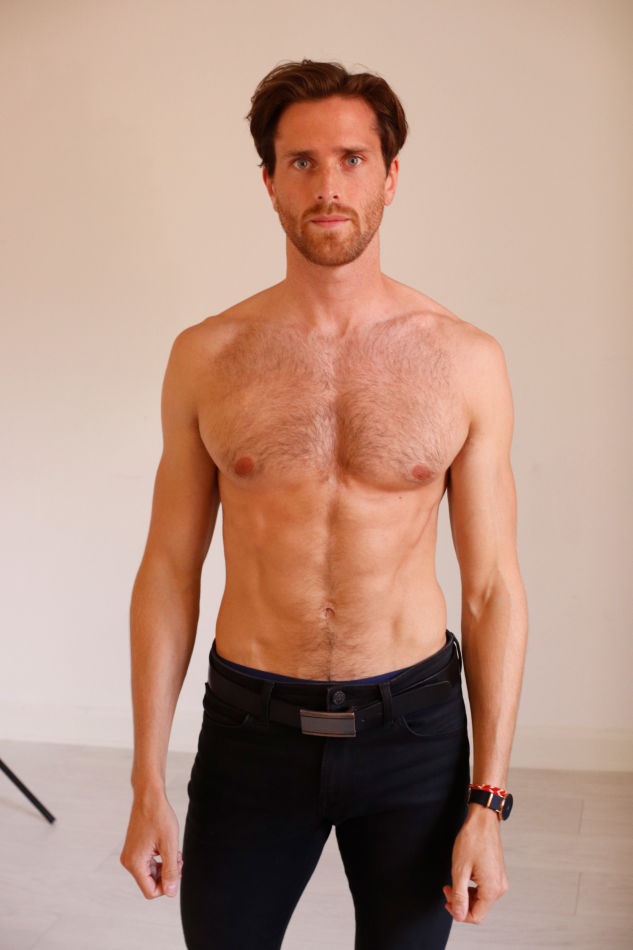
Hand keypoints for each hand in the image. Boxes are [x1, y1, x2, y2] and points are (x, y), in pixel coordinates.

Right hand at [120, 789, 182, 898]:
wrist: (149, 796)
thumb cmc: (159, 817)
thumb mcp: (170, 845)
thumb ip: (170, 871)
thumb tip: (170, 893)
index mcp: (135, 863)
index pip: (150, 891)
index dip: (166, 885)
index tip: (177, 869)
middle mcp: (128, 862)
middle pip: (150, 883)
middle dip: (166, 875)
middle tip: (179, 859)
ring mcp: (130, 855)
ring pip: (150, 873)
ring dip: (164, 867)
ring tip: (175, 853)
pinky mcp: (133, 849)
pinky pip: (147, 863)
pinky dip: (159, 860)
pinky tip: (168, 848)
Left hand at [443, 805, 507, 923]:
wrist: (483, 820)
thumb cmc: (473, 840)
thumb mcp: (460, 869)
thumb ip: (459, 896)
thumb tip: (459, 915)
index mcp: (492, 889)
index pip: (476, 916)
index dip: (459, 913)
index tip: (447, 901)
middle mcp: (499, 887)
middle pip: (479, 908)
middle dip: (461, 902)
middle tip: (447, 888)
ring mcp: (499, 880)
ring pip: (481, 899)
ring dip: (465, 894)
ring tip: (453, 881)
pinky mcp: (497, 873)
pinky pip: (484, 889)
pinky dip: (472, 887)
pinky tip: (464, 876)